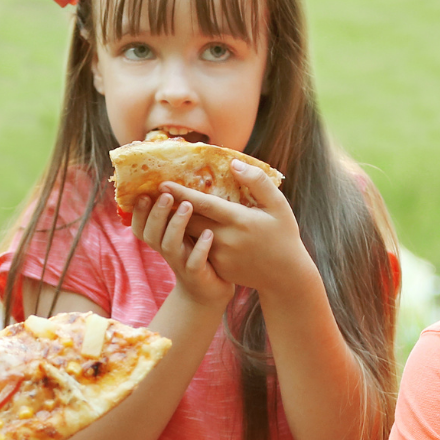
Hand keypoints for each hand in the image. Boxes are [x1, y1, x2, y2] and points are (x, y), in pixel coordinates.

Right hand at [131, 191, 233, 309]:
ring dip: (176, 224)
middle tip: (167, 195)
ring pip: (170, 245)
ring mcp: (181, 264)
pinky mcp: (197, 275)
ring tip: (187, 206)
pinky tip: (209, 234)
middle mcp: (167, 252)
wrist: (209, 292)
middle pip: (152, 234)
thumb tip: (175, 183)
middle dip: (157, 214)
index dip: (139, 213)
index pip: (141, 227)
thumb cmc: (198, 255)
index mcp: (162, 240)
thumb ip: (178, 215)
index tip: (144, 194)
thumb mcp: (185, 234)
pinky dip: (200, 248)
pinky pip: (194, 263)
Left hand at [158, 158, 309, 295]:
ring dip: (176, 222)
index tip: (163, 183)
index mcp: (240, 220)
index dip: (182, 193)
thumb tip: (234, 164)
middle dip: (171, 207)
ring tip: (163, 207)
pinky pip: (197, 249)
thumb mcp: (278, 205)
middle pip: (189, 221)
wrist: (284, 275)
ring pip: (190, 236)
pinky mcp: (217, 268)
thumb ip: (257, 182)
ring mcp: (219, 257)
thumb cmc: (283, 235)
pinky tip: (178, 227)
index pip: (204, 205)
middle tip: (155, 194)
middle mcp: (226, 240)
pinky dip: (187, 238)